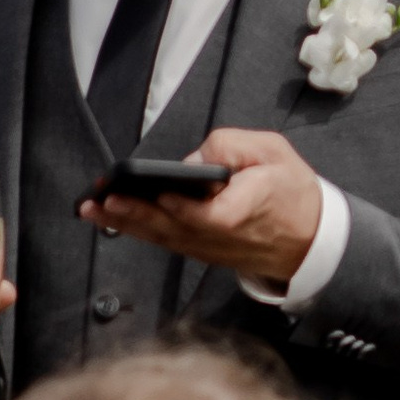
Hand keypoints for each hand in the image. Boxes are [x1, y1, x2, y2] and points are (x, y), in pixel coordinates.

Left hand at [80, 129, 323, 289]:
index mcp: (244, 211)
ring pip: (162, 238)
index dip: (184, 206)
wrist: (307, 238)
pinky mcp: (200, 252)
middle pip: (173, 228)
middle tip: (101, 201)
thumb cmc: (290, 189)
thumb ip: (234, 147)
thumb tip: (193, 159)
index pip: (210, 215)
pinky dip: (137, 230)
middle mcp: (221, 237)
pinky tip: (111, 219)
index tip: (160, 193)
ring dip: (125, 224)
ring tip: (92, 209)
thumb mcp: (273, 152)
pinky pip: (165, 242)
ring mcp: (208, 249)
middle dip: (134, 214)